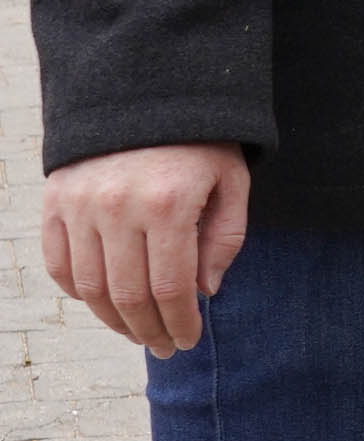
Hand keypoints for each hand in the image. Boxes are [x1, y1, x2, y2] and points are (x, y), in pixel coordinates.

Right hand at [42, 144, 249, 353]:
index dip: (178, 321)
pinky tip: (104, 302)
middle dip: (148, 330)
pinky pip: (59, 264)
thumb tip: (204, 292)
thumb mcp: (231, 181)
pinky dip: (79, 292)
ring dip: (113, 320)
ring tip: (137, 332)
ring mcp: (80, 206)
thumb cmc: (201, 141)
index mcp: (168, 203)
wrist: (147, 92)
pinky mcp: (55, 202)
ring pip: (89, 287)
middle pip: (127, 295)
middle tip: (164, 347)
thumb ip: (224, 238)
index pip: (169, 286)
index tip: (187, 340)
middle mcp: (117, 207)